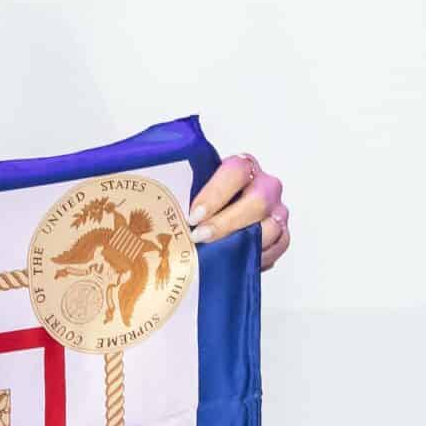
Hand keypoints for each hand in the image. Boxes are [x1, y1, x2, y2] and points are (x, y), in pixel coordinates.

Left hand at [189, 150, 288, 272]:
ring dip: (243, 243)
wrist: (216, 217)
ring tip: (216, 253)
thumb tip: (143, 192)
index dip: (215, 194)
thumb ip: (177, 189)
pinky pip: (279, 244)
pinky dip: (260, 255)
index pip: (236, 171)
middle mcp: (263, 185)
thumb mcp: (190, 189)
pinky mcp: (282, 232)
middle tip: (199, 237)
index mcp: (241, 167)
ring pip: (271, 226)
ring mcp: (276, 209)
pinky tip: (235, 258)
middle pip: (258, 200)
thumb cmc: (202, 202)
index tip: (193, 216)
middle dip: (226, 223)